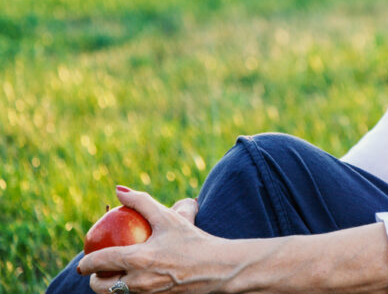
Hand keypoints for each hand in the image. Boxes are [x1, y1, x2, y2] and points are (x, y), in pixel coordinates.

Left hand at [78, 187, 231, 293]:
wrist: (218, 269)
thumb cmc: (193, 241)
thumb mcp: (168, 218)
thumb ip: (141, 202)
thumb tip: (119, 190)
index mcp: (136, 260)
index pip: (99, 263)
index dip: (86, 262)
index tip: (84, 260)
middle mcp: (137, 282)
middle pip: (101, 288)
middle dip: (94, 280)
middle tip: (98, 270)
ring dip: (111, 286)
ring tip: (116, 274)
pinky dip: (129, 289)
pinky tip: (137, 278)